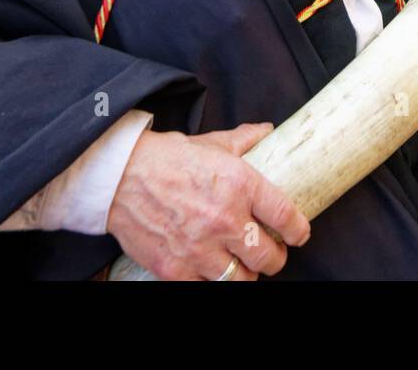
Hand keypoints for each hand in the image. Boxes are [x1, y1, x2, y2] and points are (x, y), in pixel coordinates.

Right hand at [107, 125, 309, 280]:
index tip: (300, 235)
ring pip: (242, 279)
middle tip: (271, 254)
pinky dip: (210, 280)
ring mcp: (200, 248)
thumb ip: (244, 140)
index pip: (286, 217)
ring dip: (246, 273)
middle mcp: (226, 219)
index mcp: (241, 185)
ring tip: (243, 266)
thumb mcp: (212, 143)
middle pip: (269, 257)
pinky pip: (206, 287)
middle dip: (275, 258)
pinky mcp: (175, 268)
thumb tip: (267, 131)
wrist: (118, 176)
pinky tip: (210, 269)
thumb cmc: (167, 158)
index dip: (299, 231)